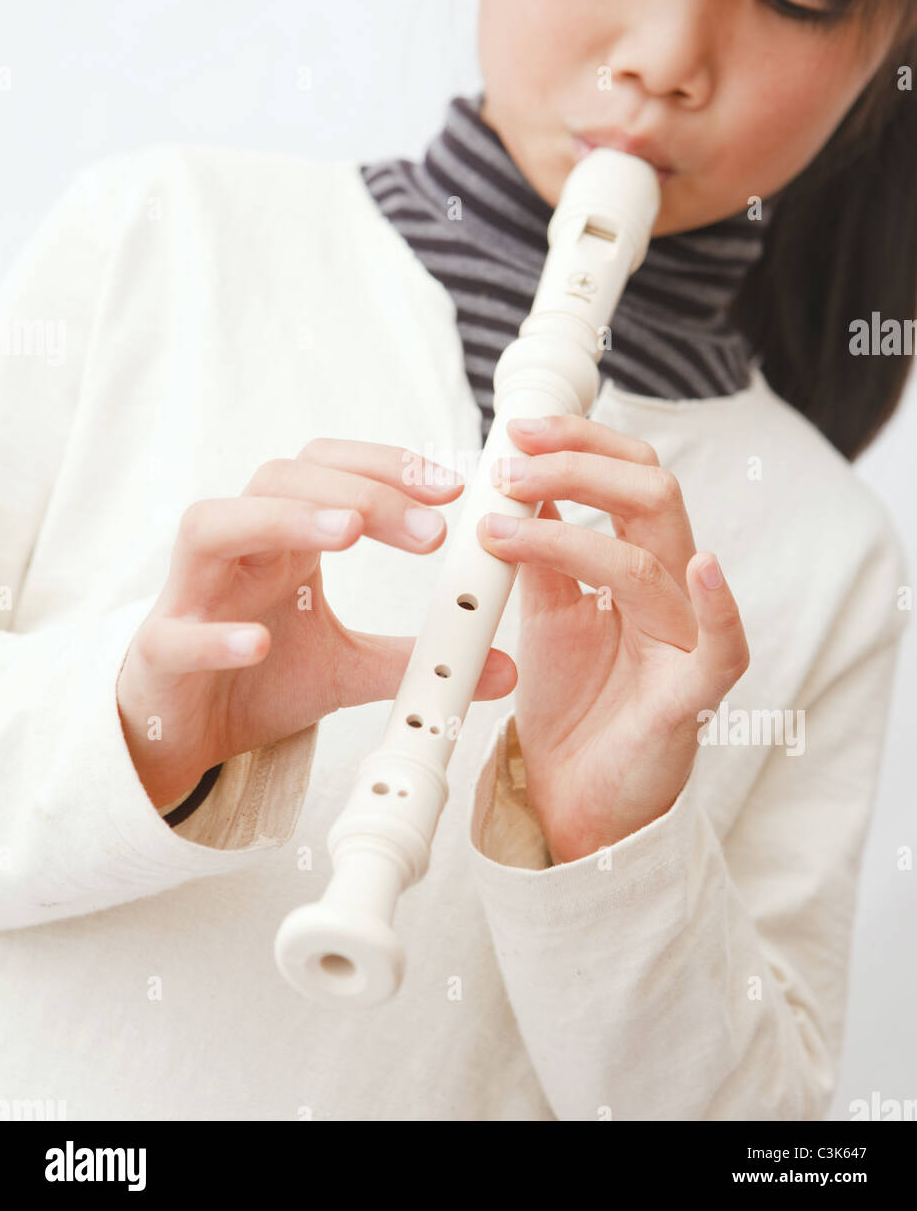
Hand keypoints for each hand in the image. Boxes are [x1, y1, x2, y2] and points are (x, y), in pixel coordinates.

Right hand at [118, 439, 516, 808]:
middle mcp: (236, 549)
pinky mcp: (161, 653)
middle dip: (358, 491)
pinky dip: (216, 633)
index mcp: (283, 539)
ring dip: (282, 520)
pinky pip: (177, 634)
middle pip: (282, 480)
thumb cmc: (258, 677)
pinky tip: (257, 641)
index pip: (329, 468)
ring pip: (213, 527)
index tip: (453, 489)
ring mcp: (191, 596)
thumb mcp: (347, 664)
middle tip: (430, 532)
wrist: (183, 734)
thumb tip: (501, 666)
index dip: (387, 467)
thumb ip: (414, 656)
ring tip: (345, 535)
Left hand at [476, 414, 749, 862]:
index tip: (517, 431)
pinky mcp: (692, 696)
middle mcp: (672, 590)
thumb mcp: (546, 613)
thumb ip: (541, 554)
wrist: (570, 795)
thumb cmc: (571, 703)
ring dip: (571, 532)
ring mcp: (686, 638)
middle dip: (578, 466)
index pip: (628, 477)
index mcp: (640, 563)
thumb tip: (521, 483)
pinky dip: (719, 607)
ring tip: (503, 523)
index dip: (579, 444)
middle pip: (651, 494)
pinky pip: (723, 647)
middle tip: (510, 466)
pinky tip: (702, 570)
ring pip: (654, 558)